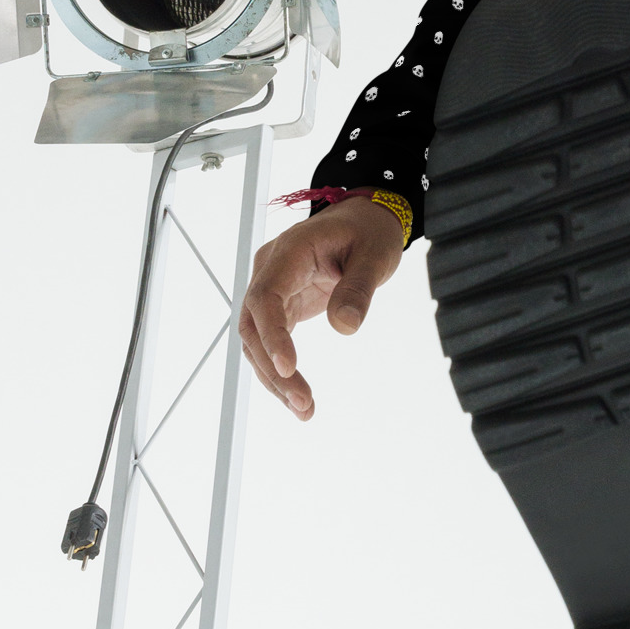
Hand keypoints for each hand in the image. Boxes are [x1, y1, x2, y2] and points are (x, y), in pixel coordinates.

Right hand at [237, 199, 405, 419]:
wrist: (366, 218)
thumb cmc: (370, 231)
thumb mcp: (375, 255)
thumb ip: (359, 288)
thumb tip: (345, 328)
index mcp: (289, 253)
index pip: (265, 298)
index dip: (272, 336)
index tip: (289, 368)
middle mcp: (270, 271)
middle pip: (254, 326)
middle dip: (273, 369)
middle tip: (303, 401)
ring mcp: (273, 288)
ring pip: (258, 340)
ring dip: (275, 378)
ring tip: (304, 410)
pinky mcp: (282, 304)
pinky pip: (272, 341)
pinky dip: (282, 371)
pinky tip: (298, 398)